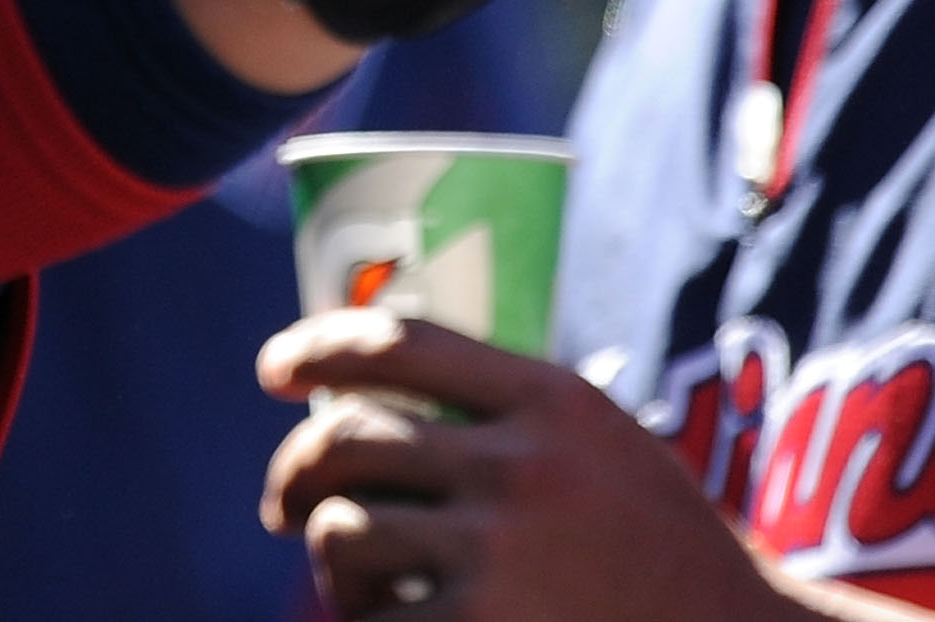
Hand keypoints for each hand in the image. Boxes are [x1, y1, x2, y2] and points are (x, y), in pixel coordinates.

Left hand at [258, 312, 925, 620]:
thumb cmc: (660, 550)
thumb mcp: (604, 446)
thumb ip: (514, 415)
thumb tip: (371, 400)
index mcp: (552, 399)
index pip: (399, 341)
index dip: (317, 347)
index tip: (274, 369)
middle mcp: (520, 466)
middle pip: (350, 439)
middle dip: (296, 471)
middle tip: (283, 501)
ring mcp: (499, 556)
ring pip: (345, 532)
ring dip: (329, 555)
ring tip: (347, 575)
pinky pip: (372, 617)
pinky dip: (362, 619)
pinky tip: (380, 618)